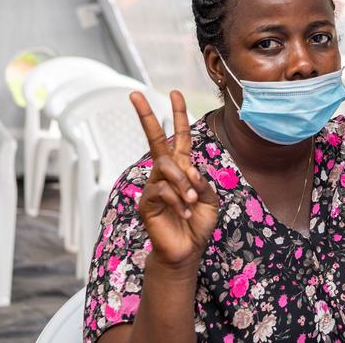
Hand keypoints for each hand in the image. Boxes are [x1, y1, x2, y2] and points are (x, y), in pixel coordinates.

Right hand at [131, 91, 218, 269]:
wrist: (186, 251)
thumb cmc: (197, 225)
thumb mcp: (210, 200)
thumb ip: (202, 183)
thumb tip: (189, 171)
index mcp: (183, 169)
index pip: (178, 137)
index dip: (178, 115)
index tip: (174, 93)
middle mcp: (165, 173)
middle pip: (154, 139)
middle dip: (146, 116)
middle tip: (135, 94)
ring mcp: (153, 186)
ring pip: (166, 168)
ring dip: (183, 184)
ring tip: (191, 202)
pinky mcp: (146, 202)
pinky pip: (161, 189)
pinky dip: (178, 199)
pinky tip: (184, 212)